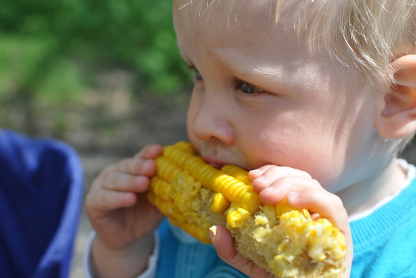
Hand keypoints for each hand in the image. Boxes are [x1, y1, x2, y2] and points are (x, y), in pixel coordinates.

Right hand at [85, 144, 164, 276]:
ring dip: (129, 181)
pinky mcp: (94, 202)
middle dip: (140, 166)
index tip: (159, 151)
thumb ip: (170, 187)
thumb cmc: (146, 214)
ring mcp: (102, 185)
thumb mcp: (160, 200)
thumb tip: (193, 175)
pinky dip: (117, 198)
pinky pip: (105, 198)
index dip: (148, 153)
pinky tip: (129, 199)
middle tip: (152, 168)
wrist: (129, 238)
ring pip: (115, 180)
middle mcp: (116, 172)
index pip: (141, 157)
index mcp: (132, 168)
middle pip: (127, 165)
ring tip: (143, 184)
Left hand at [211, 165, 352, 277]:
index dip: (270, 172)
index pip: (286, 177)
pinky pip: (332, 205)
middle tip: (257, 186)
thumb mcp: (251, 262)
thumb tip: (216, 230)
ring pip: (313, 185)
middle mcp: (311, 208)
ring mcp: (327, 217)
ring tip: (268, 194)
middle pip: (299, 177)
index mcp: (293, 208)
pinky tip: (293, 201)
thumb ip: (232, 249)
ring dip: (289, 183)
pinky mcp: (340, 230)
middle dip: (276, 176)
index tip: (251, 176)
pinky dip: (313, 197)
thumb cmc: (280, 277)